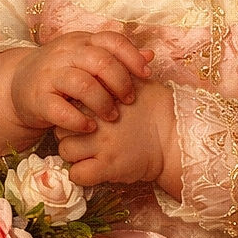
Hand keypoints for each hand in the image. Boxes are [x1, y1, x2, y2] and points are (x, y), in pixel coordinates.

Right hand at [11, 31, 152, 134]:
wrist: (19, 85)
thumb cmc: (64, 73)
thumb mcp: (89, 60)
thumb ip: (118, 58)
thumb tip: (150, 56)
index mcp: (82, 41)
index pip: (112, 40)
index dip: (132, 57)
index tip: (146, 76)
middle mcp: (65, 54)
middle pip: (100, 61)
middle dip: (120, 82)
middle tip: (129, 100)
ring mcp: (49, 75)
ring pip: (82, 84)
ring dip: (102, 102)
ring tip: (112, 116)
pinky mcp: (37, 98)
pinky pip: (59, 109)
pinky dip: (78, 120)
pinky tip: (89, 127)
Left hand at [56, 81, 181, 196]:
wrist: (176, 137)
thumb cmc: (159, 108)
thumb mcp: (139, 83)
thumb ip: (118, 75)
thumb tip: (105, 63)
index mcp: (103, 99)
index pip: (68, 103)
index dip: (72, 111)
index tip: (81, 117)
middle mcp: (98, 121)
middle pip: (61, 127)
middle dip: (68, 131)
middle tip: (83, 136)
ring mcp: (101, 145)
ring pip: (65, 151)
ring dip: (73, 153)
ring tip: (87, 153)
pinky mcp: (108, 167)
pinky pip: (78, 174)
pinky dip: (80, 174)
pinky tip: (92, 169)